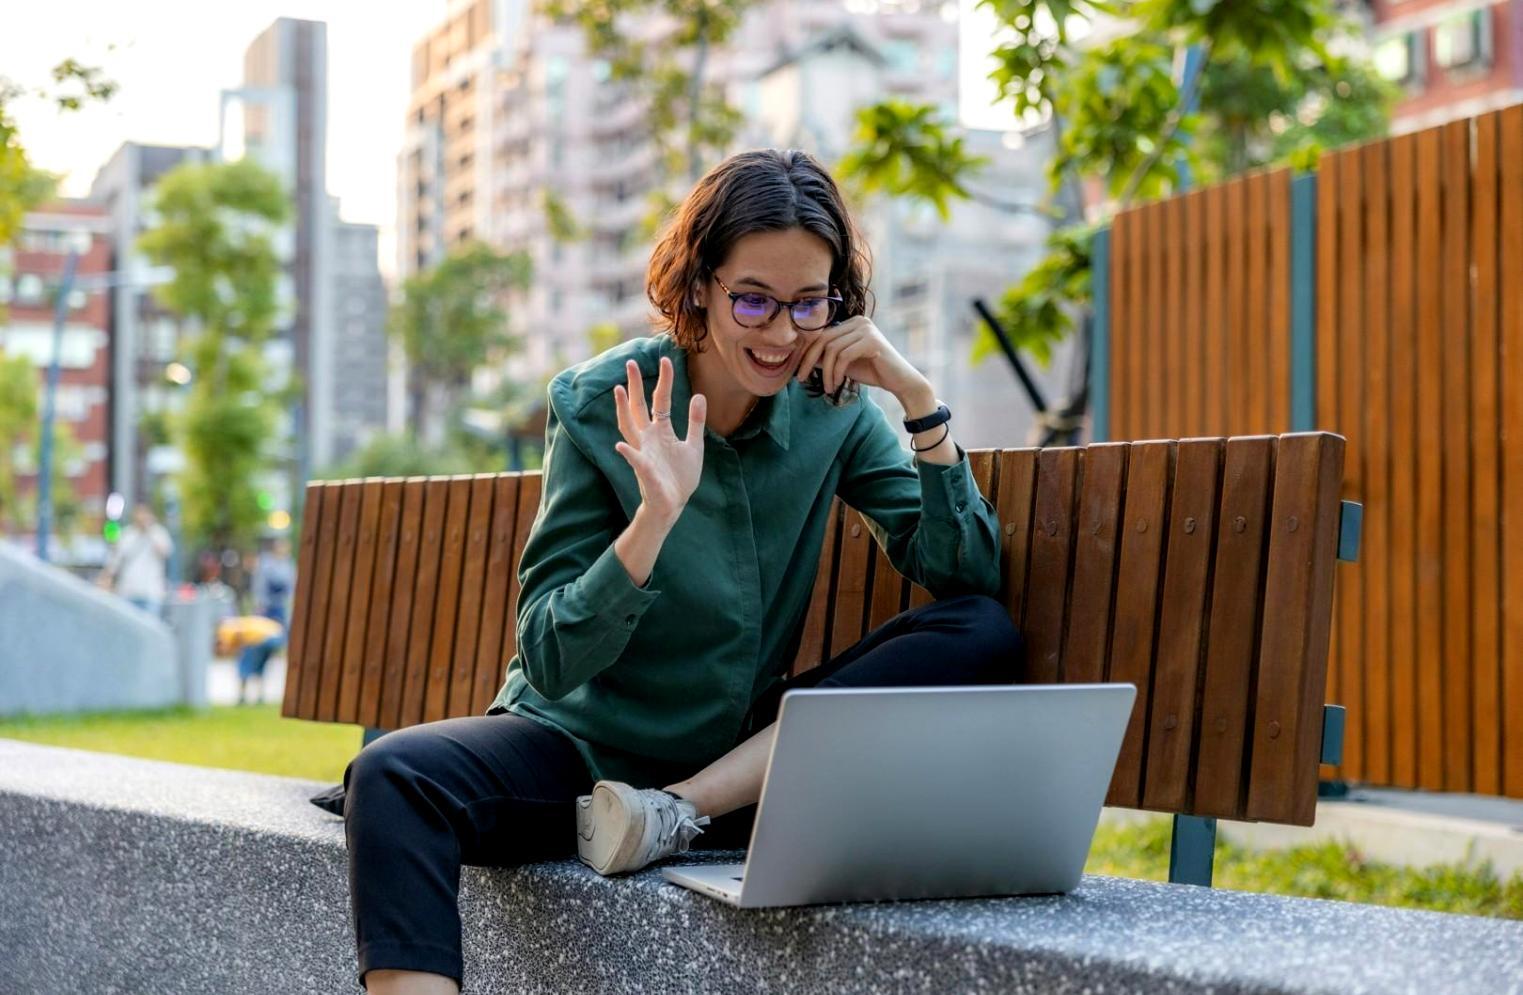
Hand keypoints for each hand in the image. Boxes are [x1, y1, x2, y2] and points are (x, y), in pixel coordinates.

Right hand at [612, 356, 706, 526]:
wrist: (673, 505)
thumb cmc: (680, 477)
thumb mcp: (694, 446)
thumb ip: (695, 422)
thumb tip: (699, 395)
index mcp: (661, 431)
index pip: (661, 400)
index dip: (664, 381)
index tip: (666, 359)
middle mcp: (648, 438)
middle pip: (639, 407)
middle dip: (635, 386)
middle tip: (630, 363)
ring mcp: (644, 453)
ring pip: (629, 427)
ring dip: (623, 410)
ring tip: (619, 390)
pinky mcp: (645, 472)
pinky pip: (635, 461)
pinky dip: (628, 454)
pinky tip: (620, 446)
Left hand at [792, 315, 928, 405]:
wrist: (900, 381)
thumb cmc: (873, 371)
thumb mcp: (843, 363)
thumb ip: (826, 357)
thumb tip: (801, 358)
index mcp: (851, 323)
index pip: (820, 334)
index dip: (805, 352)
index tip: (797, 371)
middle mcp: (858, 321)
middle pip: (822, 339)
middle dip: (808, 360)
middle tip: (800, 379)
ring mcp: (866, 329)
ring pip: (831, 349)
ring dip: (825, 372)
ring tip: (827, 387)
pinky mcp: (871, 340)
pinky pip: (844, 356)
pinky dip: (836, 372)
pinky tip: (837, 384)